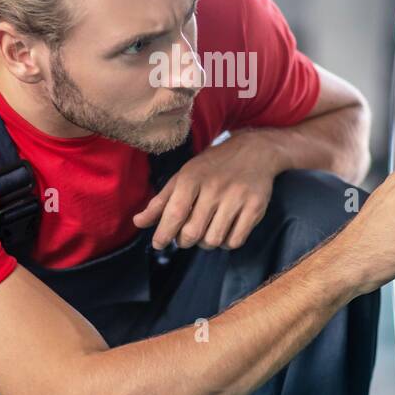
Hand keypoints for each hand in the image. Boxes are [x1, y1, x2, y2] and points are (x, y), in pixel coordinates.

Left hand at [132, 131, 282, 250]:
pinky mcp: (255, 208)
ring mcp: (237, 198)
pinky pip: (235, 241)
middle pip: (192, 232)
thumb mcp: (184, 176)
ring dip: (206, 242)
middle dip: (184, 240)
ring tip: (206, 230)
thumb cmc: (213, 166)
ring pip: (213, 240)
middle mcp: (215, 188)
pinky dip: (226, 242)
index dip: (164, 233)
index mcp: (193, 178)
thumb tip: (138, 223)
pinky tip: (224, 230)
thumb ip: (160, 202)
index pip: (175, 213)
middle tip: (186, 234)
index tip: (159, 243)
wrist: (254, 151)